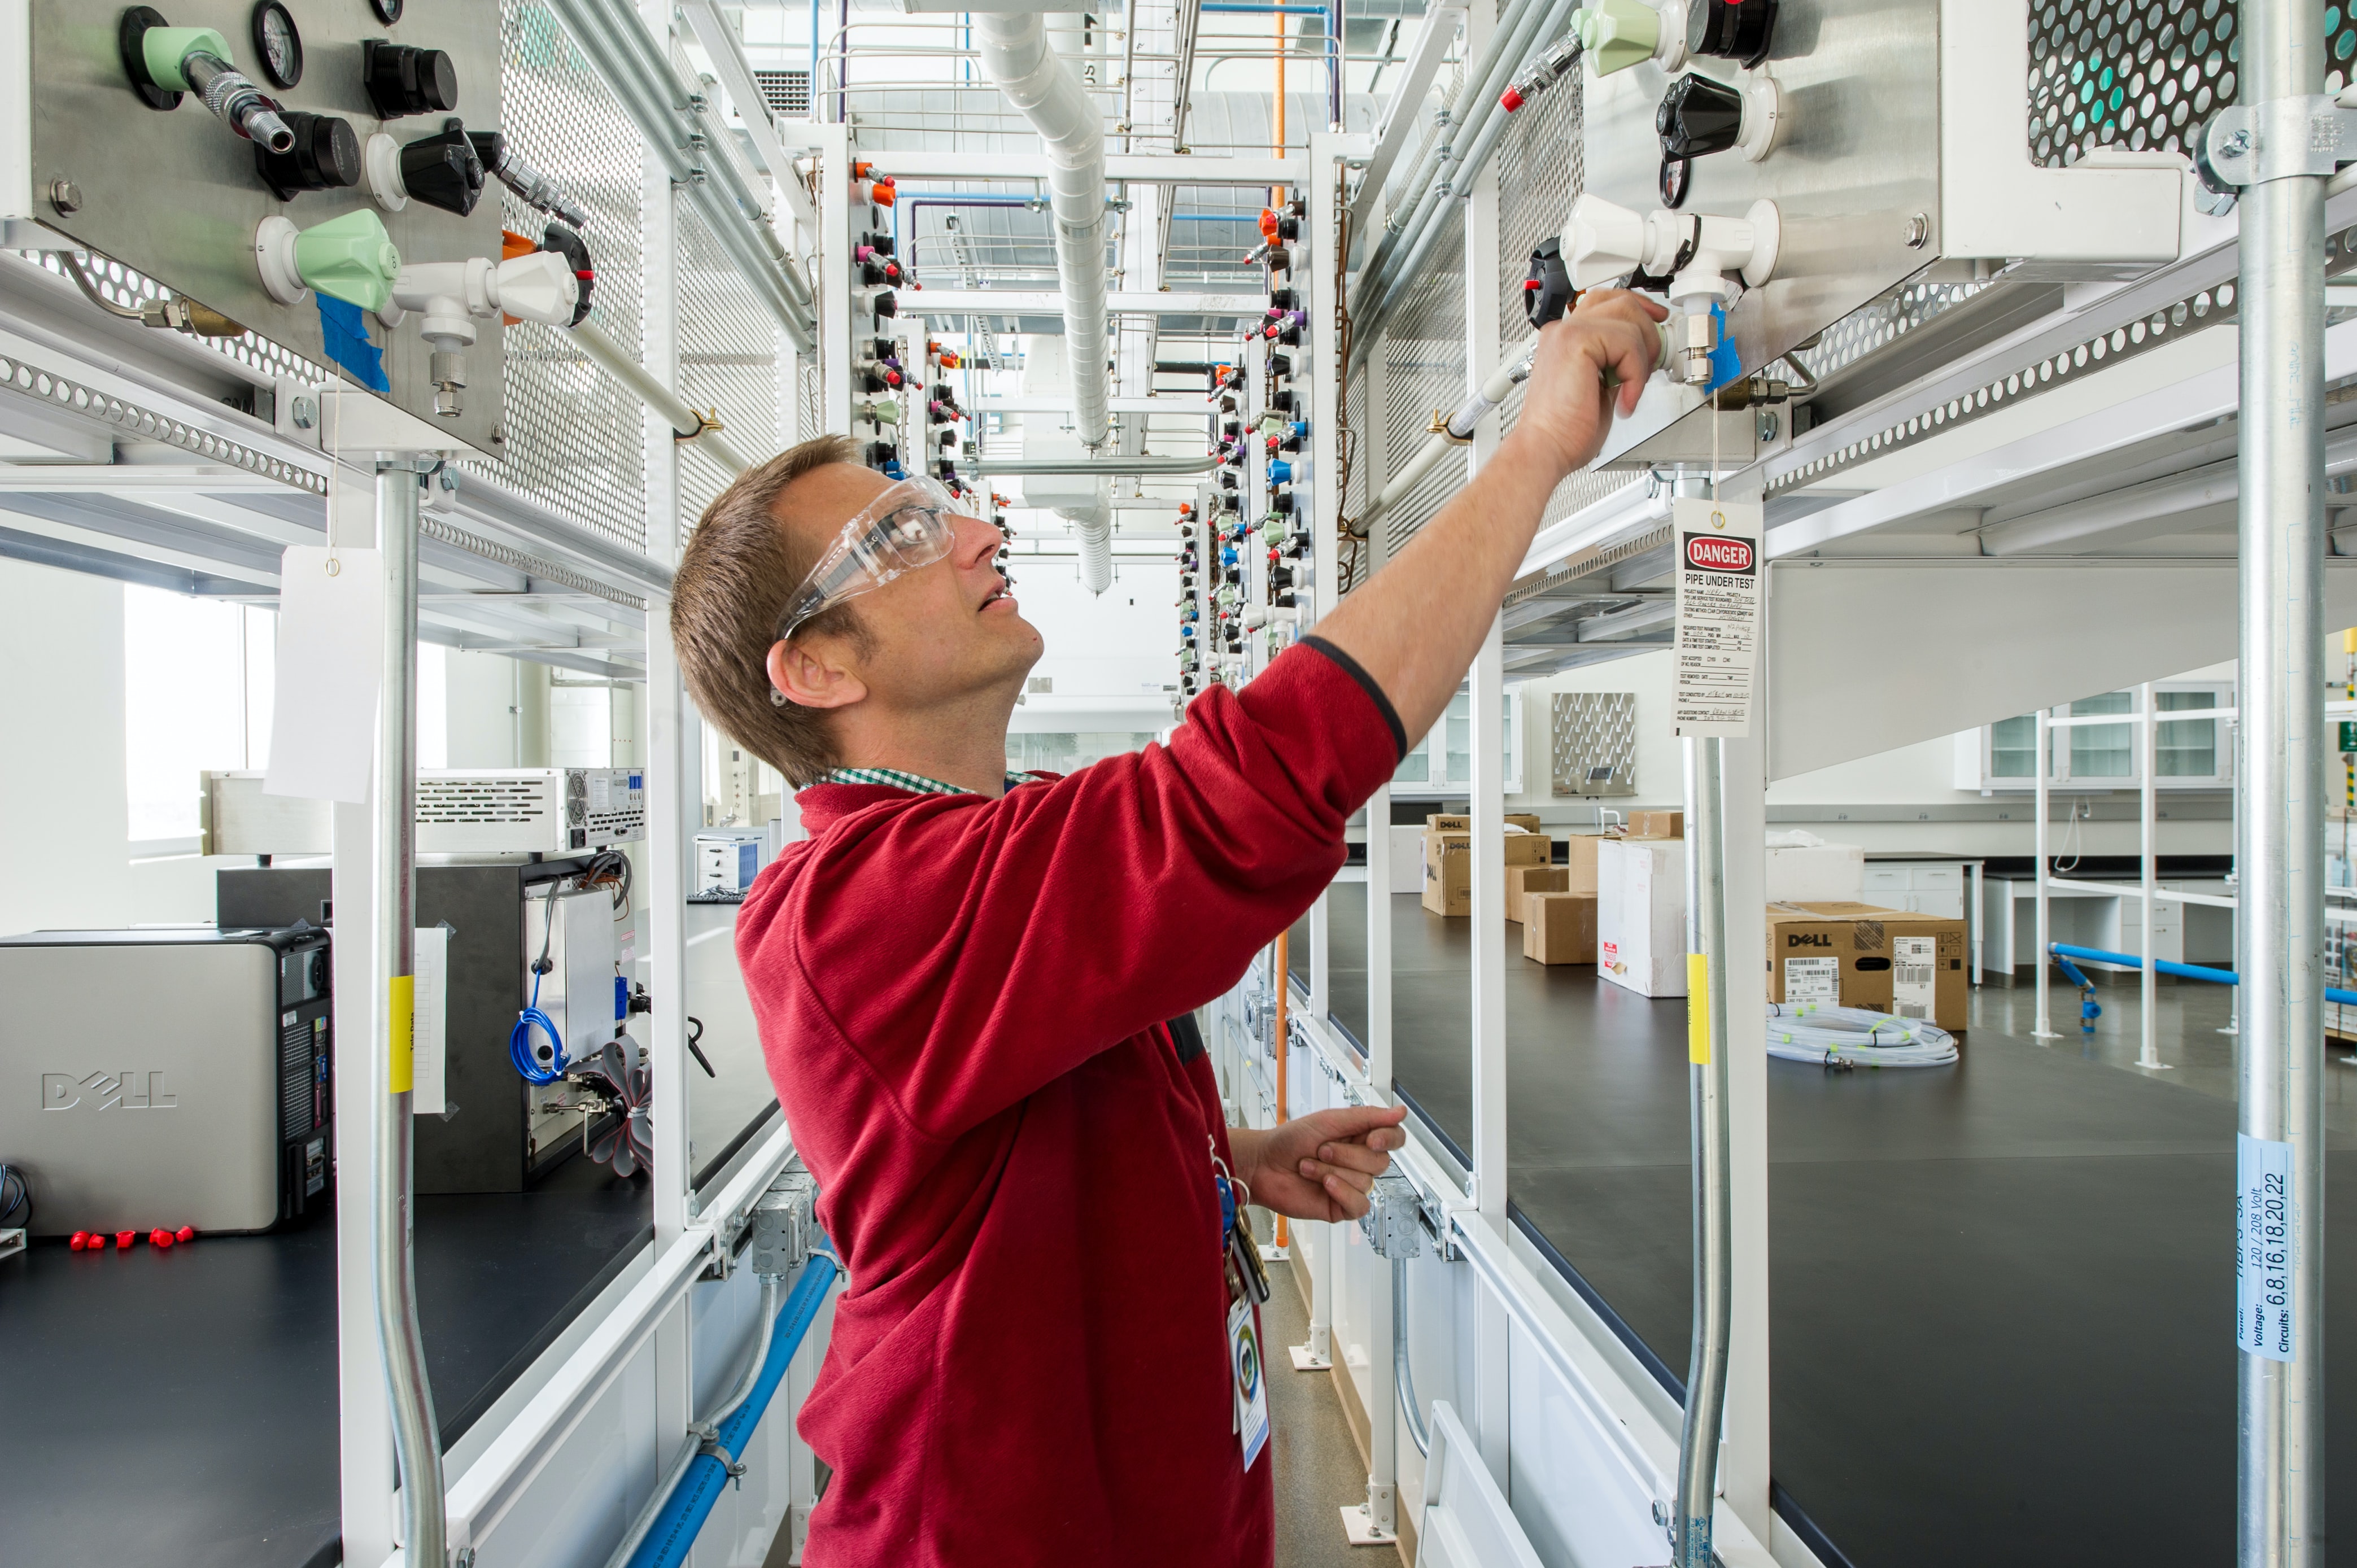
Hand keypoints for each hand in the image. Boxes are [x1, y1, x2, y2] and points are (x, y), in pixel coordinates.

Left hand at [1230, 1104, 1409, 1223]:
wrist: (1263, 1164)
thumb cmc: (1290, 1140)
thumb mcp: (1329, 1120)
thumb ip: (1367, 1117)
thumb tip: (1399, 1112)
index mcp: (1359, 1137)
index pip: (1394, 1138)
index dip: (1388, 1138)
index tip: (1372, 1138)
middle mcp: (1358, 1161)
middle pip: (1381, 1162)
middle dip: (1347, 1155)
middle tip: (1322, 1149)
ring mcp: (1351, 1185)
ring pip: (1366, 1182)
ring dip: (1332, 1171)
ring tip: (1309, 1166)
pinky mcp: (1342, 1206)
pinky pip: (1360, 1204)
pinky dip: (1342, 1192)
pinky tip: (1324, 1184)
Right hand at [1502, 289, 1667, 485]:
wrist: (1545, 450)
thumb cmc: (1565, 431)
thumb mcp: (1601, 387)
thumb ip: (1617, 362)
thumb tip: (1646, 353)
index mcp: (1565, 338)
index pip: (1607, 302)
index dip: (1639, 309)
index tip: (1657, 322)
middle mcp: (1563, 330)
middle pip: (1622, 301)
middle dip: (1649, 330)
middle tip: (1652, 364)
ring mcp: (1567, 333)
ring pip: (1629, 318)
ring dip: (1643, 356)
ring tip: (1631, 388)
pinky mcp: (1576, 342)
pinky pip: (1627, 342)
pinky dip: (1635, 375)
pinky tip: (1623, 400)